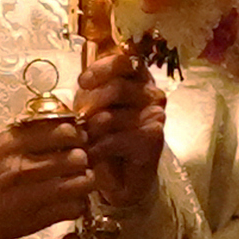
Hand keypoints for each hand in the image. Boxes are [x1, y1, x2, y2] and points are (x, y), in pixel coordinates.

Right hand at [0, 109, 91, 238]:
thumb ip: (22, 137)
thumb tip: (54, 128)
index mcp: (11, 145)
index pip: (62, 131)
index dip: (75, 135)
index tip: (74, 140)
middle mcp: (24, 168)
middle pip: (77, 157)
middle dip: (82, 159)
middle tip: (77, 162)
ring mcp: (32, 195)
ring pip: (82, 183)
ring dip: (83, 182)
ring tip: (76, 183)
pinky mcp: (37, 220)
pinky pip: (74, 208)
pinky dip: (76, 205)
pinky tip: (67, 202)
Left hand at [75, 44, 166, 209]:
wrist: (121, 178)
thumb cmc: (105, 137)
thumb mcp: (92, 106)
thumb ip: (91, 88)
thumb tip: (81, 70)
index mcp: (138, 79)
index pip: (125, 60)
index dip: (103, 68)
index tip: (83, 82)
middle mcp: (152, 93)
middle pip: (118, 87)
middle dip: (92, 105)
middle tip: (81, 120)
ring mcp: (156, 115)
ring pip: (113, 116)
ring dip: (92, 132)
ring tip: (86, 140)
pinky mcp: (153, 139)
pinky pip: (117, 138)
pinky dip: (99, 148)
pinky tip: (93, 155)